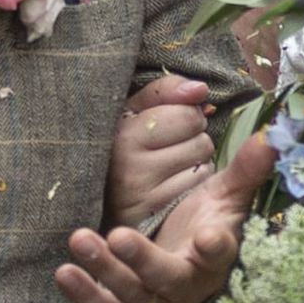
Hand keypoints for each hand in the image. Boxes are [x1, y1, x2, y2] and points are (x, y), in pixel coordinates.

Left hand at [58, 132, 271, 302]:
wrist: (184, 263)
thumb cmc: (205, 223)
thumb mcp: (225, 196)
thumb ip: (245, 169)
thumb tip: (269, 137)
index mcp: (216, 255)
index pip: (219, 252)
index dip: (215, 247)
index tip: (210, 237)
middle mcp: (187, 284)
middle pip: (166, 278)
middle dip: (142, 260)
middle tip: (118, 236)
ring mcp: (156, 301)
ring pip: (131, 295)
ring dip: (104, 270)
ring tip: (80, 239)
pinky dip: (84, 295)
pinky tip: (64, 271)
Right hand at [105, 74, 215, 230]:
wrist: (100, 200)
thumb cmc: (121, 148)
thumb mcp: (132, 112)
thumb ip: (165, 92)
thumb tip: (200, 89)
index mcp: (122, 132)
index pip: (188, 113)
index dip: (186, 116)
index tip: (166, 125)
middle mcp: (128, 162)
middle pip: (201, 139)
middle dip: (193, 139)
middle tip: (170, 148)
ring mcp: (142, 192)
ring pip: (204, 164)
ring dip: (196, 162)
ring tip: (171, 167)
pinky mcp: (156, 213)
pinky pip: (199, 187)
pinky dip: (194, 185)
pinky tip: (173, 186)